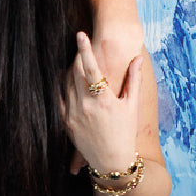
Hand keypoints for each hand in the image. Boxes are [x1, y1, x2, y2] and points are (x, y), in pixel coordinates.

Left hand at [64, 31, 142, 175]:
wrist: (112, 161)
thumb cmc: (126, 132)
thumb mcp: (132, 106)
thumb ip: (133, 80)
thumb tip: (136, 58)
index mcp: (103, 100)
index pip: (91, 68)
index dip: (85, 49)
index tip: (81, 34)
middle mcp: (85, 106)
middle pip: (76, 72)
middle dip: (78, 56)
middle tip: (81, 45)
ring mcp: (73, 114)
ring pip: (66, 83)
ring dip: (70, 70)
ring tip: (77, 62)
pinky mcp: (65, 122)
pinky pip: (59, 97)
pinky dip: (61, 85)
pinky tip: (66, 78)